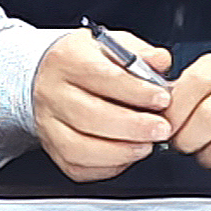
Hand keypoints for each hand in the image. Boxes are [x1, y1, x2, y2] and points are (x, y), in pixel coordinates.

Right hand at [32, 28, 172, 182]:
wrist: (52, 74)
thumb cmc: (87, 60)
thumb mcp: (113, 44)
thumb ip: (139, 52)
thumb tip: (160, 61)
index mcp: (67, 59)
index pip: (101, 76)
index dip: (135, 91)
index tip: (162, 98)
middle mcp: (52, 92)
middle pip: (90, 116)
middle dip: (132, 126)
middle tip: (161, 128)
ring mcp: (48, 123)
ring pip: (80, 147)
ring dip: (120, 151)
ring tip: (147, 145)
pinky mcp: (52, 148)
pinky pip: (77, 166)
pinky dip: (107, 166)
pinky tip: (127, 155)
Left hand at [166, 55, 210, 181]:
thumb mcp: (210, 78)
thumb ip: (180, 92)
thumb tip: (150, 112)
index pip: (194, 83)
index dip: (175, 111)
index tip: (168, 125)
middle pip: (207, 121)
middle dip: (188, 140)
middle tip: (187, 141)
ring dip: (208, 157)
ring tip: (210, 147)